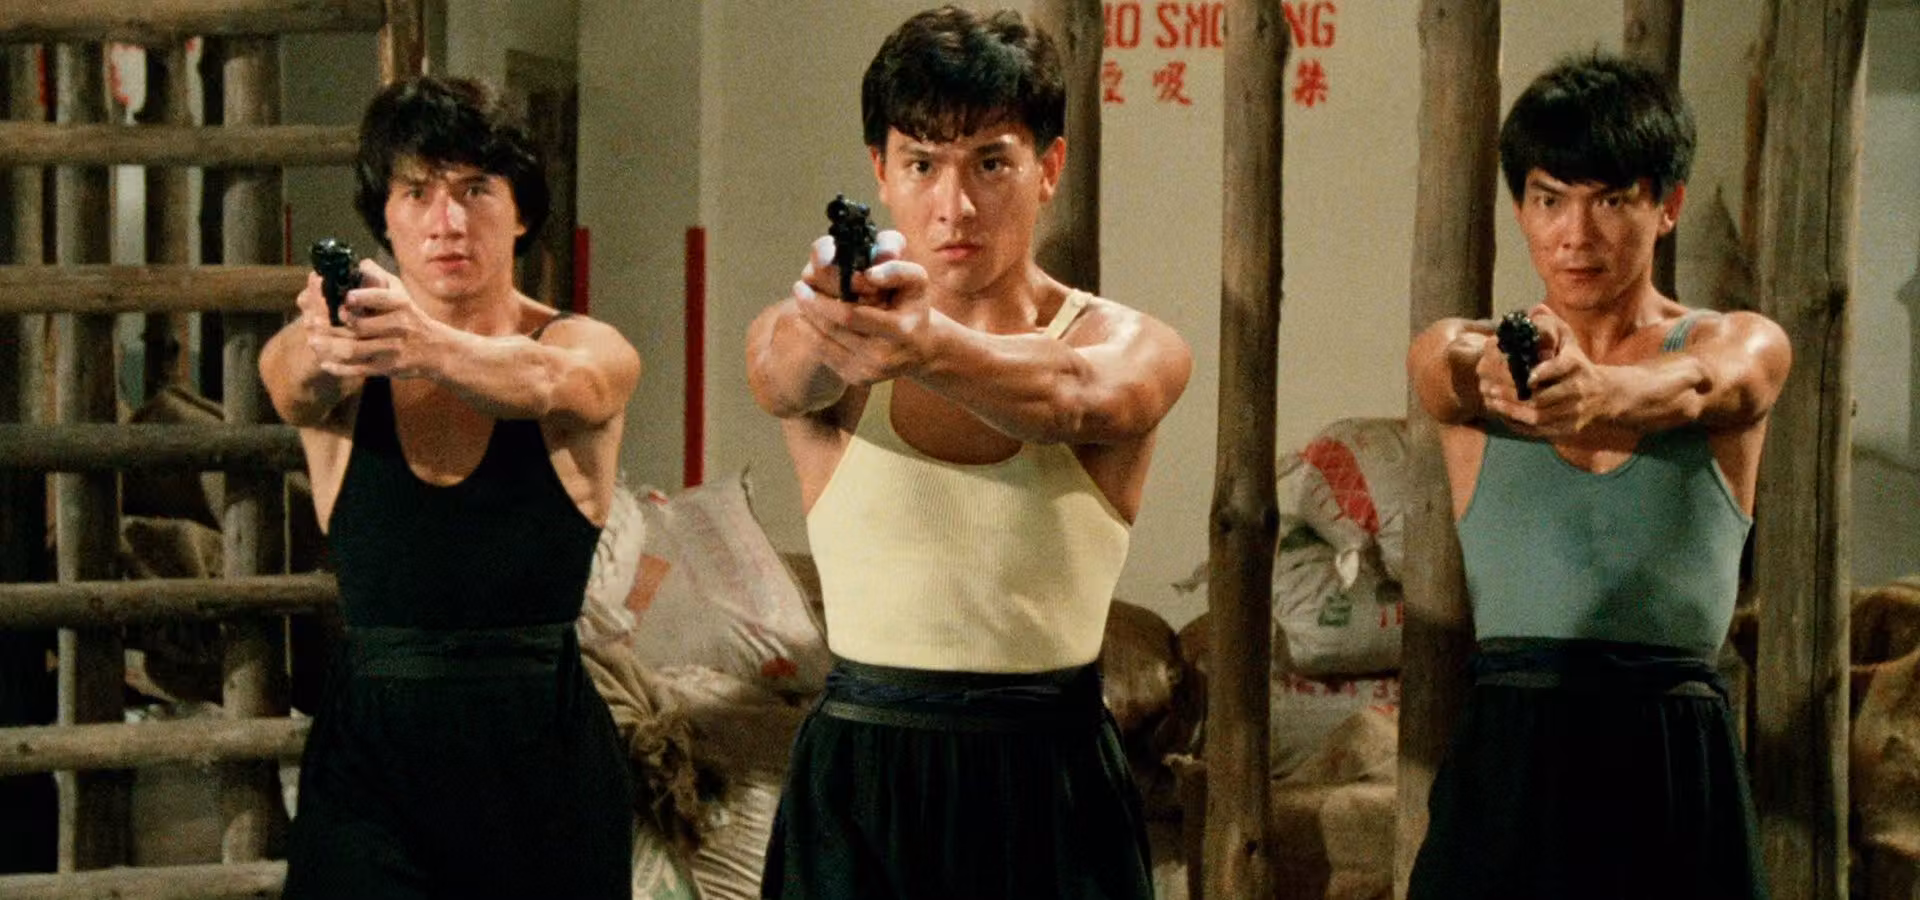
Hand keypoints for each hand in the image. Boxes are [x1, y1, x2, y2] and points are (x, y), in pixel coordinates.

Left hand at [305, 260, 450, 379]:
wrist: (436, 349)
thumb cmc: (411, 317)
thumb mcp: (401, 292)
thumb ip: (379, 276)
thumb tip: (358, 263)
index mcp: (401, 304)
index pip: (381, 298)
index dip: (363, 297)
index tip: (346, 297)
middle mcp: (398, 326)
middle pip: (360, 327)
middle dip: (333, 324)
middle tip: (310, 320)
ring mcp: (392, 349)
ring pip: (355, 349)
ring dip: (330, 346)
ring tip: (312, 340)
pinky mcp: (387, 367)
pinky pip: (359, 369)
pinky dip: (340, 368)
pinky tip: (325, 362)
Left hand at [788, 231, 943, 385]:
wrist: (921, 348)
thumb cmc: (913, 306)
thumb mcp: (916, 282)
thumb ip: (897, 270)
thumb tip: (869, 274)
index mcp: (899, 331)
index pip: (850, 316)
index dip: (823, 300)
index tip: (805, 280)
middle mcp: (884, 357)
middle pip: (833, 330)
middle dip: (811, 308)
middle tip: (799, 289)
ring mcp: (870, 372)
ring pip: (825, 344)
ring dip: (808, 321)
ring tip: (802, 302)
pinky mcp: (858, 380)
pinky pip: (827, 356)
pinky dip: (814, 337)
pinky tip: (809, 321)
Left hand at [1483, 307, 1611, 435]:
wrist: (1603, 395)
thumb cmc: (1577, 364)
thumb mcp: (1569, 341)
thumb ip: (1551, 325)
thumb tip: (1536, 308)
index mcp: (1577, 365)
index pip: (1561, 368)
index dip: (1543, 372)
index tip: (1525, 375)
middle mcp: (1578, 389)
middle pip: (1543, 397)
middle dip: (1512, 394)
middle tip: (1489, 388)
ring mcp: (1573, 411)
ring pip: (1539, 416)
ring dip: (1511, 409)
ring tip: (1491, 399)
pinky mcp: (1567, 428)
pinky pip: (1539, 430)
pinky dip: (1517, 422)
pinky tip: (1501, 412)